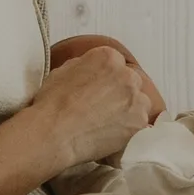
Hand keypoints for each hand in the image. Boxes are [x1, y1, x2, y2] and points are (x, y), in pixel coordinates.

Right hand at [31, 45, 159, 167]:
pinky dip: (129, 131)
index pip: (116, 63)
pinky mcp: (140, 123)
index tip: (100, 88)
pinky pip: (140, 126)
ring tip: (107, 124)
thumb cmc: (53, 104)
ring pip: (140, 104)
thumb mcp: (63, 72)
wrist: (55, 133)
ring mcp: (137, 100)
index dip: (107, 77)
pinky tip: (112, 136)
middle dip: (120, 93)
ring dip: (128, 111)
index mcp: (108, 58)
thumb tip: (91, 71)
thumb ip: (84, 66)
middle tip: (103, 108)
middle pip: (131, 82)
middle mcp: (127, 75)